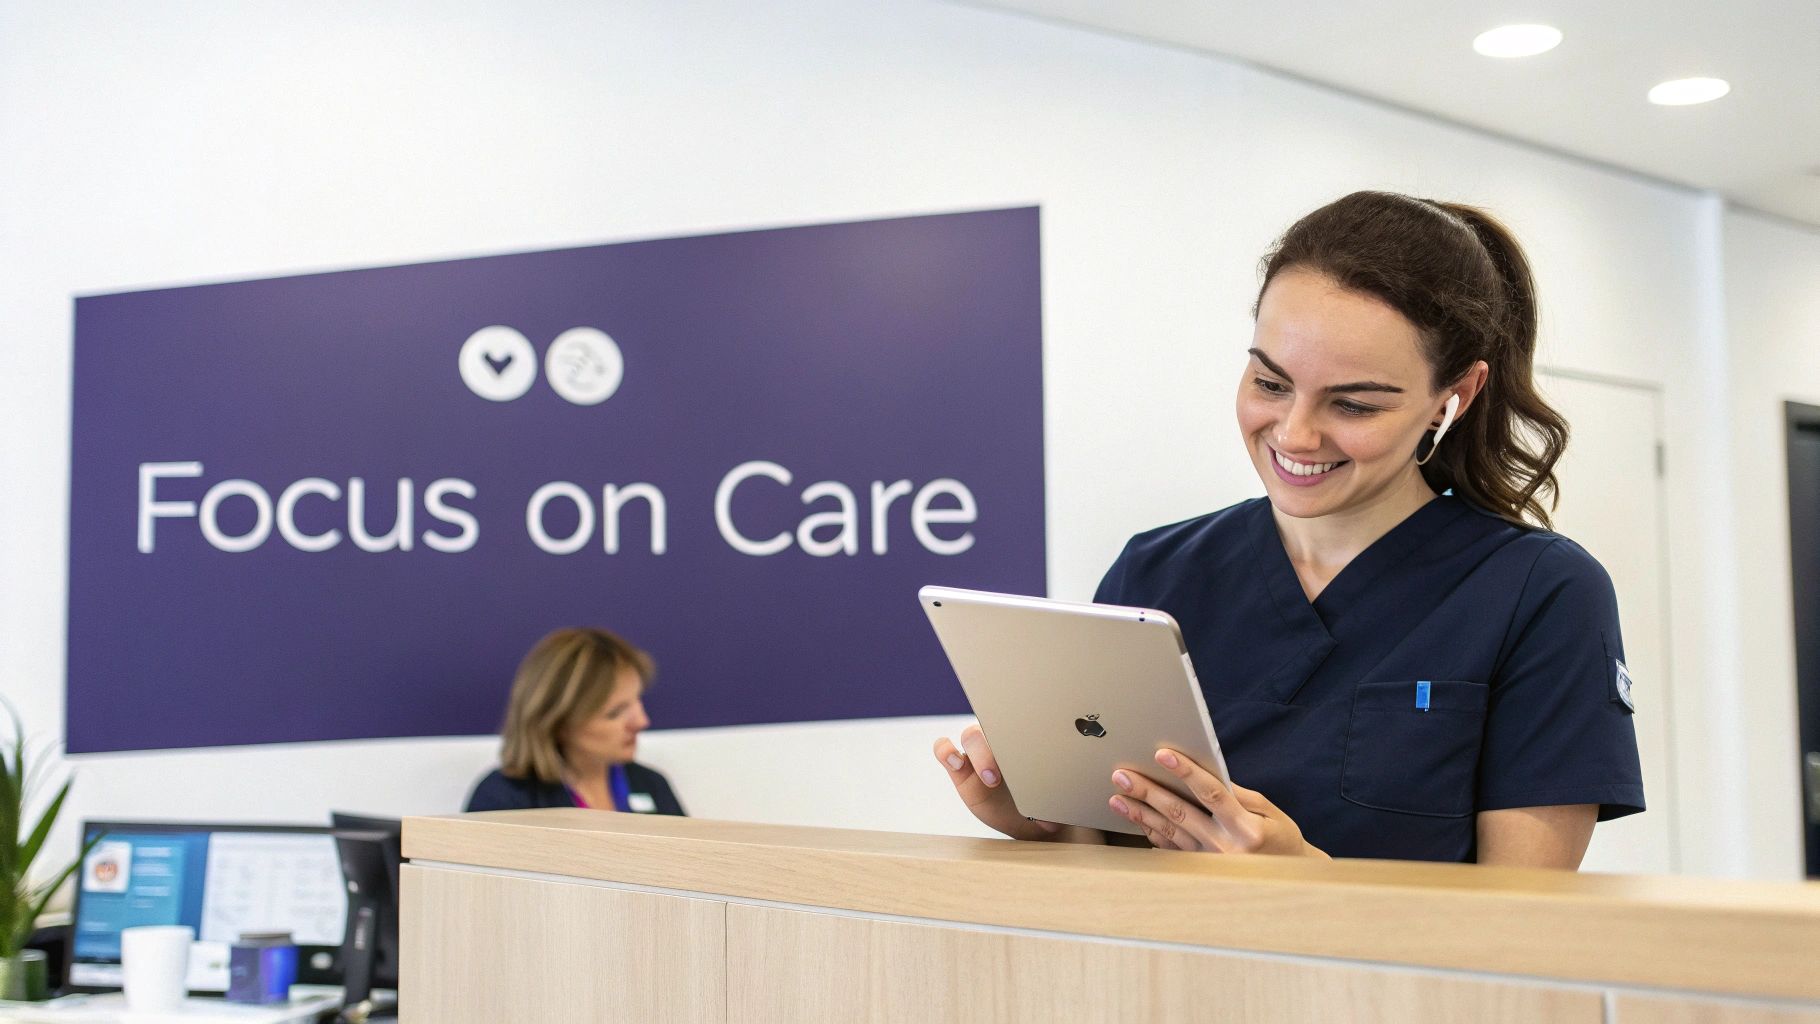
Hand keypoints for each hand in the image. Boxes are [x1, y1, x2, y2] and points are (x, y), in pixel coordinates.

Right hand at [933, 723, 1063, 841]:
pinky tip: (954, 764)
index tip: (1020, 760)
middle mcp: (1001, 744)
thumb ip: (1052, 803)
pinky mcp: (960, 770)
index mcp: (1026, 745)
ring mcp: (979, 755)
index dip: (1017, 736)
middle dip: (991, 750)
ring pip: (970, 736)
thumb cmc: (1043, 804)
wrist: (1029, 818)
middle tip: (995, 780)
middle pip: (996, 729)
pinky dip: (945, 751)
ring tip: (978, 775)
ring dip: (975, 753)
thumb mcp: (1052, 804)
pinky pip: (944, 750)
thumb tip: (1051, 816)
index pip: (1020, 726)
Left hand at [1109, 748, 1329, 857]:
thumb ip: (1236, 794)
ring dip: (1141, 813)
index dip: (1186, 772)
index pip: (1212, 794)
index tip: (1163, 755)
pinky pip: (1169, 849)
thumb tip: (1202, 774)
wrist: (1286, 880)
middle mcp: (1226, 848)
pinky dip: (1150, 832)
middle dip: (1149, 792)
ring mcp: (1209, 864)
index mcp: (1247, 829)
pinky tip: (1134, 818)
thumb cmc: (1279, 839)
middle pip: (1180, 813)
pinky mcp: (1199, 872)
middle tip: (1123, 775)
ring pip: (1169, 831)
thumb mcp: (1268, 811)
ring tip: (1118, 796)